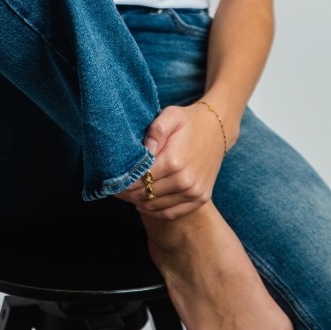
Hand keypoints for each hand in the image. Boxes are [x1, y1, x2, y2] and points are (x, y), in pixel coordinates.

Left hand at [117, 103, 226, 218]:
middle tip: (116, 190)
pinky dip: (156, 211)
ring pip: (156, 206)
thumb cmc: (189, 121)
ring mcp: (194, 192)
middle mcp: (185, 180)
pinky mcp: (200, 198)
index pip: (140, 179)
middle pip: (146, 194)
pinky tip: (144, 203)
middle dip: (128, 193)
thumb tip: (144, 150)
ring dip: (139, 202)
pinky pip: (172, 213)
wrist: (218, 129)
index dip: (124, 182)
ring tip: (127, 195)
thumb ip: (155, 131)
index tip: (112, 181)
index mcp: (174, 161)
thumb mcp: (170, 116)